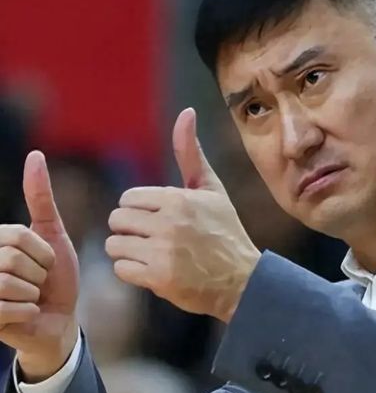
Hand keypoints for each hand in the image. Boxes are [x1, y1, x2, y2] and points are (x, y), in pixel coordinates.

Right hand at [0, 152, 79, 381]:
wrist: (58, 319)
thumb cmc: (56, 276)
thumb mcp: (52, 234)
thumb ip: (40, 198)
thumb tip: (35, 154)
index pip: (19, 237)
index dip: (43, 252)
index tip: (44, 262)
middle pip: (12, 260)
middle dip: (38, 274)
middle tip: (38, 283)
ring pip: (11, 284)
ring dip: (33, 294)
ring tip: (30, 298)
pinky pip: (12, 309)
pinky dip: (29, 312)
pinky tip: (26, 315)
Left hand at [106, 108, 260, 321]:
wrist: (243, 280)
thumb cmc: (225, 232)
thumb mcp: (211, 190)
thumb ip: (190, 153)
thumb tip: (186, 112)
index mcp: (178, 198)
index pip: (128, 199)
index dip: (140, 211)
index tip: (160, 220)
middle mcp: (168, 222)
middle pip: (116, 220)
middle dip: (131, 230)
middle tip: (154, 239)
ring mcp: (162, 251)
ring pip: (114, 245)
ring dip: (130, 252)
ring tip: (154, 255)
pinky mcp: (158, 278)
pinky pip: (120, 270)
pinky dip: (134, 273)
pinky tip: (156, 271)